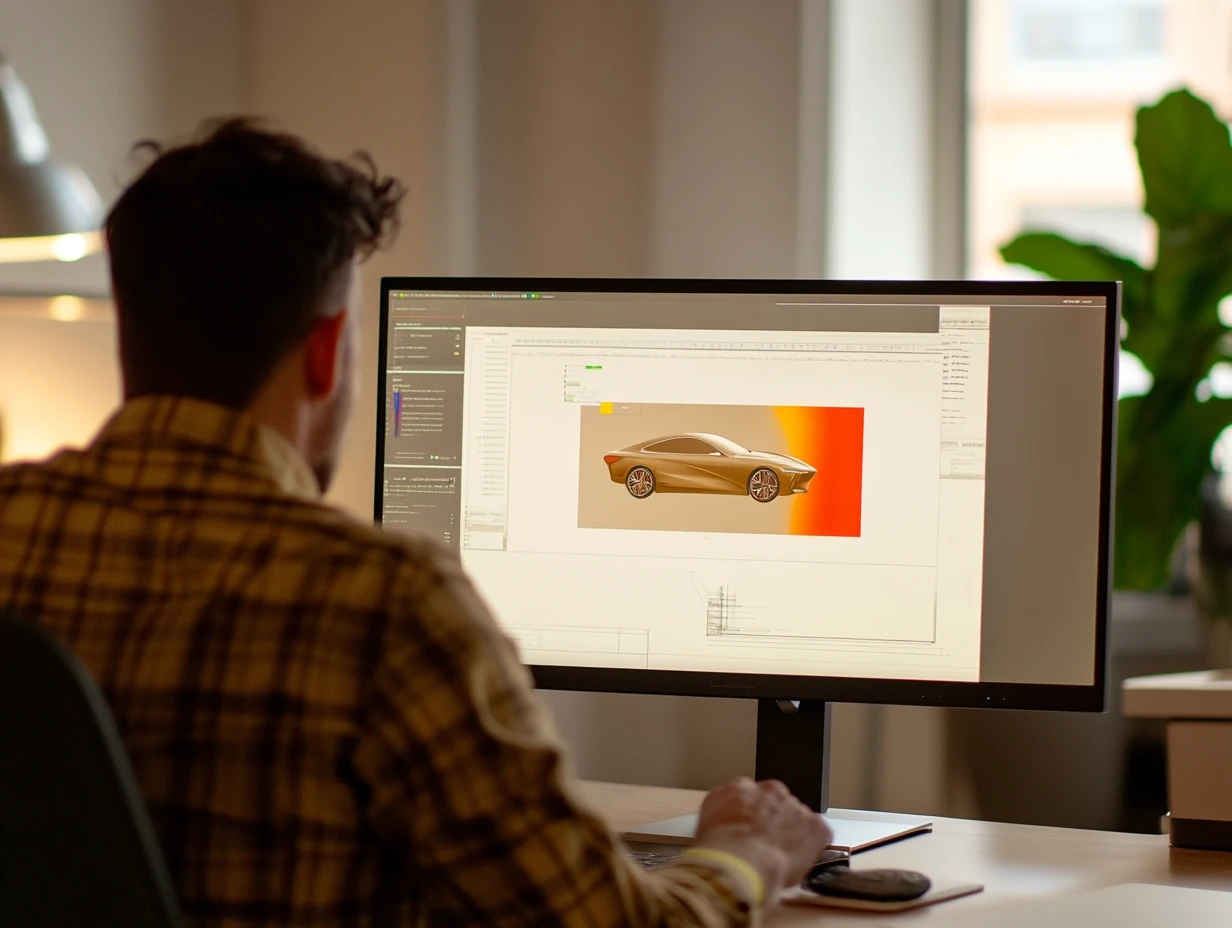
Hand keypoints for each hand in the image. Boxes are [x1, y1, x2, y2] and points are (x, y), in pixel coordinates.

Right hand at [693, 778, 831, 897]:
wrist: (739, 865)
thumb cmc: (719, 854)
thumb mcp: (704, 826)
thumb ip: (722, 817)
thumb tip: (727, 826)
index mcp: (739, 789)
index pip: (750, 796)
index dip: (751, 816)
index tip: (750, 830)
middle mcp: (768, 792)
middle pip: (776, 804)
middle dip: (773, 822)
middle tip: (765, 845)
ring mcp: (794, 807)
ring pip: (797, 819)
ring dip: (793, 835)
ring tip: (780, 858)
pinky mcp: (815, 826)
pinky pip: (818, 833)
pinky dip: (813, 846)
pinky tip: (798, 860)